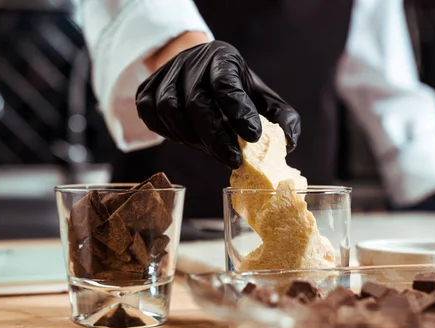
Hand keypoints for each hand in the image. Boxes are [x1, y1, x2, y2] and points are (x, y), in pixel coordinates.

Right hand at [136, 40, 300, 168]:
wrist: (196, 68)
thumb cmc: (233, 87)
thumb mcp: (260, 95)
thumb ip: (280, 117)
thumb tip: (289, 142)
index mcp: (222, 59)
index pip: (227, 85)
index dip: (239, 112)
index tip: (253, 137)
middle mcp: (190, 61)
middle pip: (196, 104)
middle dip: (215, 138)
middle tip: (233, 161)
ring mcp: (165, 74)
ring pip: (170, 111)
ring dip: (190, 138)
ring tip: (209, 149)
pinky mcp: (146, 87)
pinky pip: (150, 116)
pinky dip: (167, 132)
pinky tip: (185, 138)